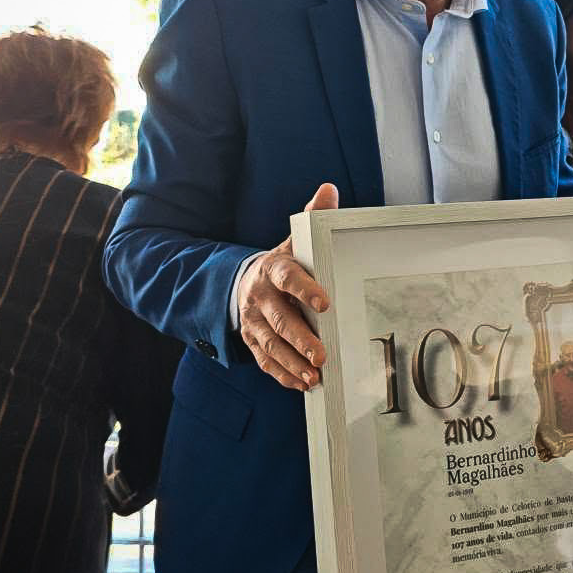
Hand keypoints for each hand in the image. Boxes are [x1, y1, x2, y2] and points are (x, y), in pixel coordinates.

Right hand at [236, 183, 335, 390]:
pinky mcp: (251, 340)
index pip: (288, 278)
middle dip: (301, 339)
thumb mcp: (294, 241)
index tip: (324, 303)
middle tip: (321, 355)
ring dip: (292, 362)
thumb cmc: (281, 265)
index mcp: (273, 270)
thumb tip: (328, 189)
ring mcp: (253, 321)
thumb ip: (313, 218)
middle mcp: (260, 297)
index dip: (304, 289)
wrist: (244, 282)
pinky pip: (265, 360)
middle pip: (280, 320)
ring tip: (314, 375)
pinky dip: (282, 374)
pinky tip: (301, 383)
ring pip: (271, 345)